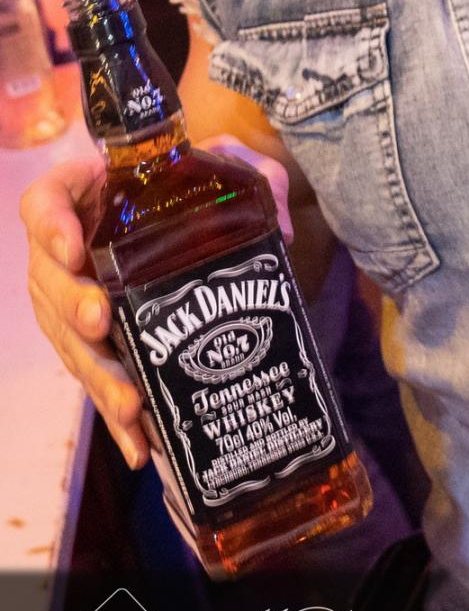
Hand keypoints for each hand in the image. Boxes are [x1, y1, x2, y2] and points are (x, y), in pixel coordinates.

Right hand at [21, 139, 293, 469]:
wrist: (192, 216)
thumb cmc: (194, 184)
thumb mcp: (225, 164)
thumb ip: (254, 176)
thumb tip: (282, 234)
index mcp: (83, 196)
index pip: (44, 204)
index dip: (49, 226)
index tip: (73, 248)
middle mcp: (69, 253)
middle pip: (48, 284)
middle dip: (71, 309)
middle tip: (101, 322)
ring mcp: (78, 303)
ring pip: (69, 343)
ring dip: (96, 374)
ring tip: (128, 401)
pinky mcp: (100, 345)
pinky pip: (99, 380)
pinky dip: (117, 415)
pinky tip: (139, 446)